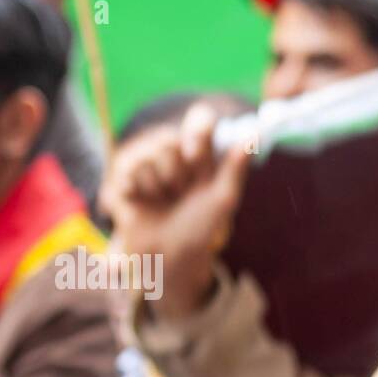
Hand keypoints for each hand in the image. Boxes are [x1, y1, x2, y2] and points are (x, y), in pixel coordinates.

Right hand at [99, 102, 251, 319]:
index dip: (196, 135)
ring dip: (157, 186)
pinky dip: (136, 191)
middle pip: (168, 140)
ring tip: (163, 202)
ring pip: (146, 155)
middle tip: (180, 194)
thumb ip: (235, 167)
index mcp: (202, 154)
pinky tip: (143, 203)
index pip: (199, 120)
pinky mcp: (122, 175)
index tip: (196, 157)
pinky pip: (125, 169)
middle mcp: (174, 153)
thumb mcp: (223, 199)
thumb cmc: (200, 229)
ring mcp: (146, 162)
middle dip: (176, 174)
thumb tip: (255, 134)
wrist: (168, 256)